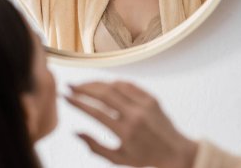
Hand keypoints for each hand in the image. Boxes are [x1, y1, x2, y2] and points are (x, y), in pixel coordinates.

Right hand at [66, 81, 197, 167]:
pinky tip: (104, 84)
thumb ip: (95, 147)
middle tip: (71, 86)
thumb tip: (76, 132)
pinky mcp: (150, 97)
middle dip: (84, 88)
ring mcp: (144, 104)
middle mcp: (135, 115)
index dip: (78, 103)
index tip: (66, 96)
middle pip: (104, 94)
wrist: (175, 151)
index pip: (95, 112)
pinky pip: (129, 85)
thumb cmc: (145, 158)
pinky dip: (114, 82)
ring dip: (97, 83)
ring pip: (115, 86)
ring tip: (84, 85)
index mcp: (125, 132)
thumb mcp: (118, 159)